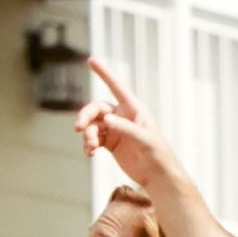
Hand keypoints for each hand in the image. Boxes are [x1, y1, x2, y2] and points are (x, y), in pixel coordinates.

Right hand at [74, 57, 179, 188]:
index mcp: (134, 109)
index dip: (104, 73)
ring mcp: (115, 129)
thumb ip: (126, 129)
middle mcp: (123, 116)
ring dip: (88, 135)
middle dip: (85, 116)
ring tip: (91, 148)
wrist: (158, 177)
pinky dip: (88, 144)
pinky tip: (90, 154)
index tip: (91, 59)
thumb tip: (106, 119)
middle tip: (78, 128)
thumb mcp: (145, 141)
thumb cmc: (158, 155)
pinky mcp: (110, 143)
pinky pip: (93, 138)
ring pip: (92, 125)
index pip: (117, 87)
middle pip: (96, 108)